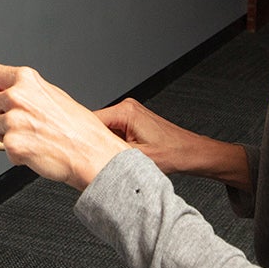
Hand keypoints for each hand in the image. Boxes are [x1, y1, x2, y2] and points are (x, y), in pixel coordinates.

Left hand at [0, 62, 127, 191]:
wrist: (90, 153)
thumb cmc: (78, 128)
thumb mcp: (53, 97)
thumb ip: (27, 93)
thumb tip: (6, 93)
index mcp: (27, 81)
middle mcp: (17, 97)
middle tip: (7, 122)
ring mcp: (12, 121)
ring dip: (3, 135)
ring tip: (30, 137)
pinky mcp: (11, 144)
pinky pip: (2, 148)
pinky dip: (15, 152)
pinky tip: (35, 150)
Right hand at [92, 97, 248, 187]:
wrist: (193, 154)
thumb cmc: (174, 154)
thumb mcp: (136, 159)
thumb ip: (110, 156)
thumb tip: (90, 159)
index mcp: (126, 111)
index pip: (91, 120)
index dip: (81, 137)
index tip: (75, 152)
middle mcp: (127, 108)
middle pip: (96, 125)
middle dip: (94, 143)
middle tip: (92, 159)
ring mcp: (130, 114)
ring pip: (105, 130)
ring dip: (105, 145)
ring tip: (110, 159)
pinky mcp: (133, 122)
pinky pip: (114, 132)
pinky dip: (113, 145)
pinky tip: (118, 156)